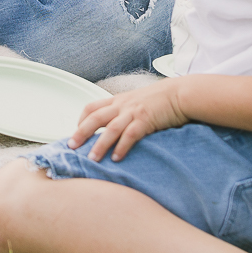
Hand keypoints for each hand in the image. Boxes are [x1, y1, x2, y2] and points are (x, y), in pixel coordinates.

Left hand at [67, 79, 188, 161]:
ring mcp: (133, 112)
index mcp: (118, 100)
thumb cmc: (160, 100)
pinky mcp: (145, 120)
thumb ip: (125, 111)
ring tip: (92, 159)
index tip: (77, 132)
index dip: (81, 120)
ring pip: (110, 129)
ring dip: (99, 145)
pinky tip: (117, 158)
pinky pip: (130, 135)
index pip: (92, 107)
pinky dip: (122, 147)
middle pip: (95, 118)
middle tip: (71, 147)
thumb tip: (116, 125)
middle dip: (81, 133)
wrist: (180, 94)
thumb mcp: (137, 101)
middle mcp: (122, 105)